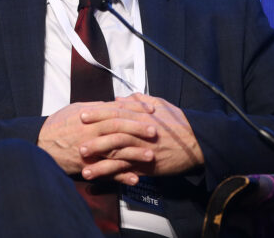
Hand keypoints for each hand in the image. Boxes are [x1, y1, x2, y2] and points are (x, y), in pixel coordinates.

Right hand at [37, 100, 156, 178]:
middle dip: (138, 129)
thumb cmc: (58, 125)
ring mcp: (89, 150)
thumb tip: (116, 103)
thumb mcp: (77, 109)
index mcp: (90, 116)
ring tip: (150, 155)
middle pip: (118, 128)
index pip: (117, 110)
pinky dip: (120, 176)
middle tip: (155, 131)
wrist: (39, 144)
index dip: (135, 109)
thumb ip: (98, 108)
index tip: (151, 110)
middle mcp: (90, 132)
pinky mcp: (86, 166)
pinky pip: (106, 173)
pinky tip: (134, 178)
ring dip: (134, 154)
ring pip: (115, 151)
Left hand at [78, 93, 204, 181]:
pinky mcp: (146, 165)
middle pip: (113, 131)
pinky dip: (110, 173)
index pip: (116, 112)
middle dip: (94, 134)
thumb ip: (140, 101)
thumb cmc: (180, 123)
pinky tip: (97, 176)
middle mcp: (141, 131)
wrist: (197, 144)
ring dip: (98, 157)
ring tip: (81, 160)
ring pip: (117, 151)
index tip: (83, 113)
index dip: (98, 113)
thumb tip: (121, 98)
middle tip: (76, 136)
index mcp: (143, 115)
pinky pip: (125, 169)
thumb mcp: (161, 104)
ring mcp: (143, 149)